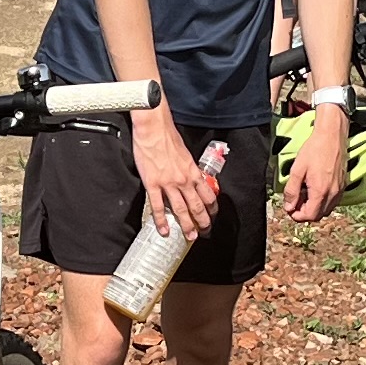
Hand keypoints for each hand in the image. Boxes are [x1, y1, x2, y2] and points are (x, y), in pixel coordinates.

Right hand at [131, 106, 218, 245]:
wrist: (153, 129)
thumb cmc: (167, 137)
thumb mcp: (185, 153)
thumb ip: (187, 167)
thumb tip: (190, 175)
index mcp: (193, 171)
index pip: (208, 194)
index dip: (212, 207)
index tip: (212, 215)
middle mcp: (184, 180)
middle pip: (197, 206)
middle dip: (202, 221)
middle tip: (205, 231)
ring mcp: (169, 184)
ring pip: (180, 210)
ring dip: (187, 225)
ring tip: (190, 235)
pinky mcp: (153, 184)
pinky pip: (158, 207)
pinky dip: (161, 221)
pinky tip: (164, 230)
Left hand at [282, 106, 348, 223]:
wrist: (332, 136)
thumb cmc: (314, 149)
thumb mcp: (297, 169)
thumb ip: (292, 190)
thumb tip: (289, 206)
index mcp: (320, 191)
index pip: (309, 216)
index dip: (296, 215)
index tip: (289, 208)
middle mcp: (332, 194)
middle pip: (318, 216)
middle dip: (304, 213)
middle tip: (295, 201)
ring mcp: (339, 190)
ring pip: (326, 210)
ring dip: (314, 207)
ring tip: (304, 194)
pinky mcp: (343, 185)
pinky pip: (332, 201)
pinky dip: (322, 201)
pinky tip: (314, 189)